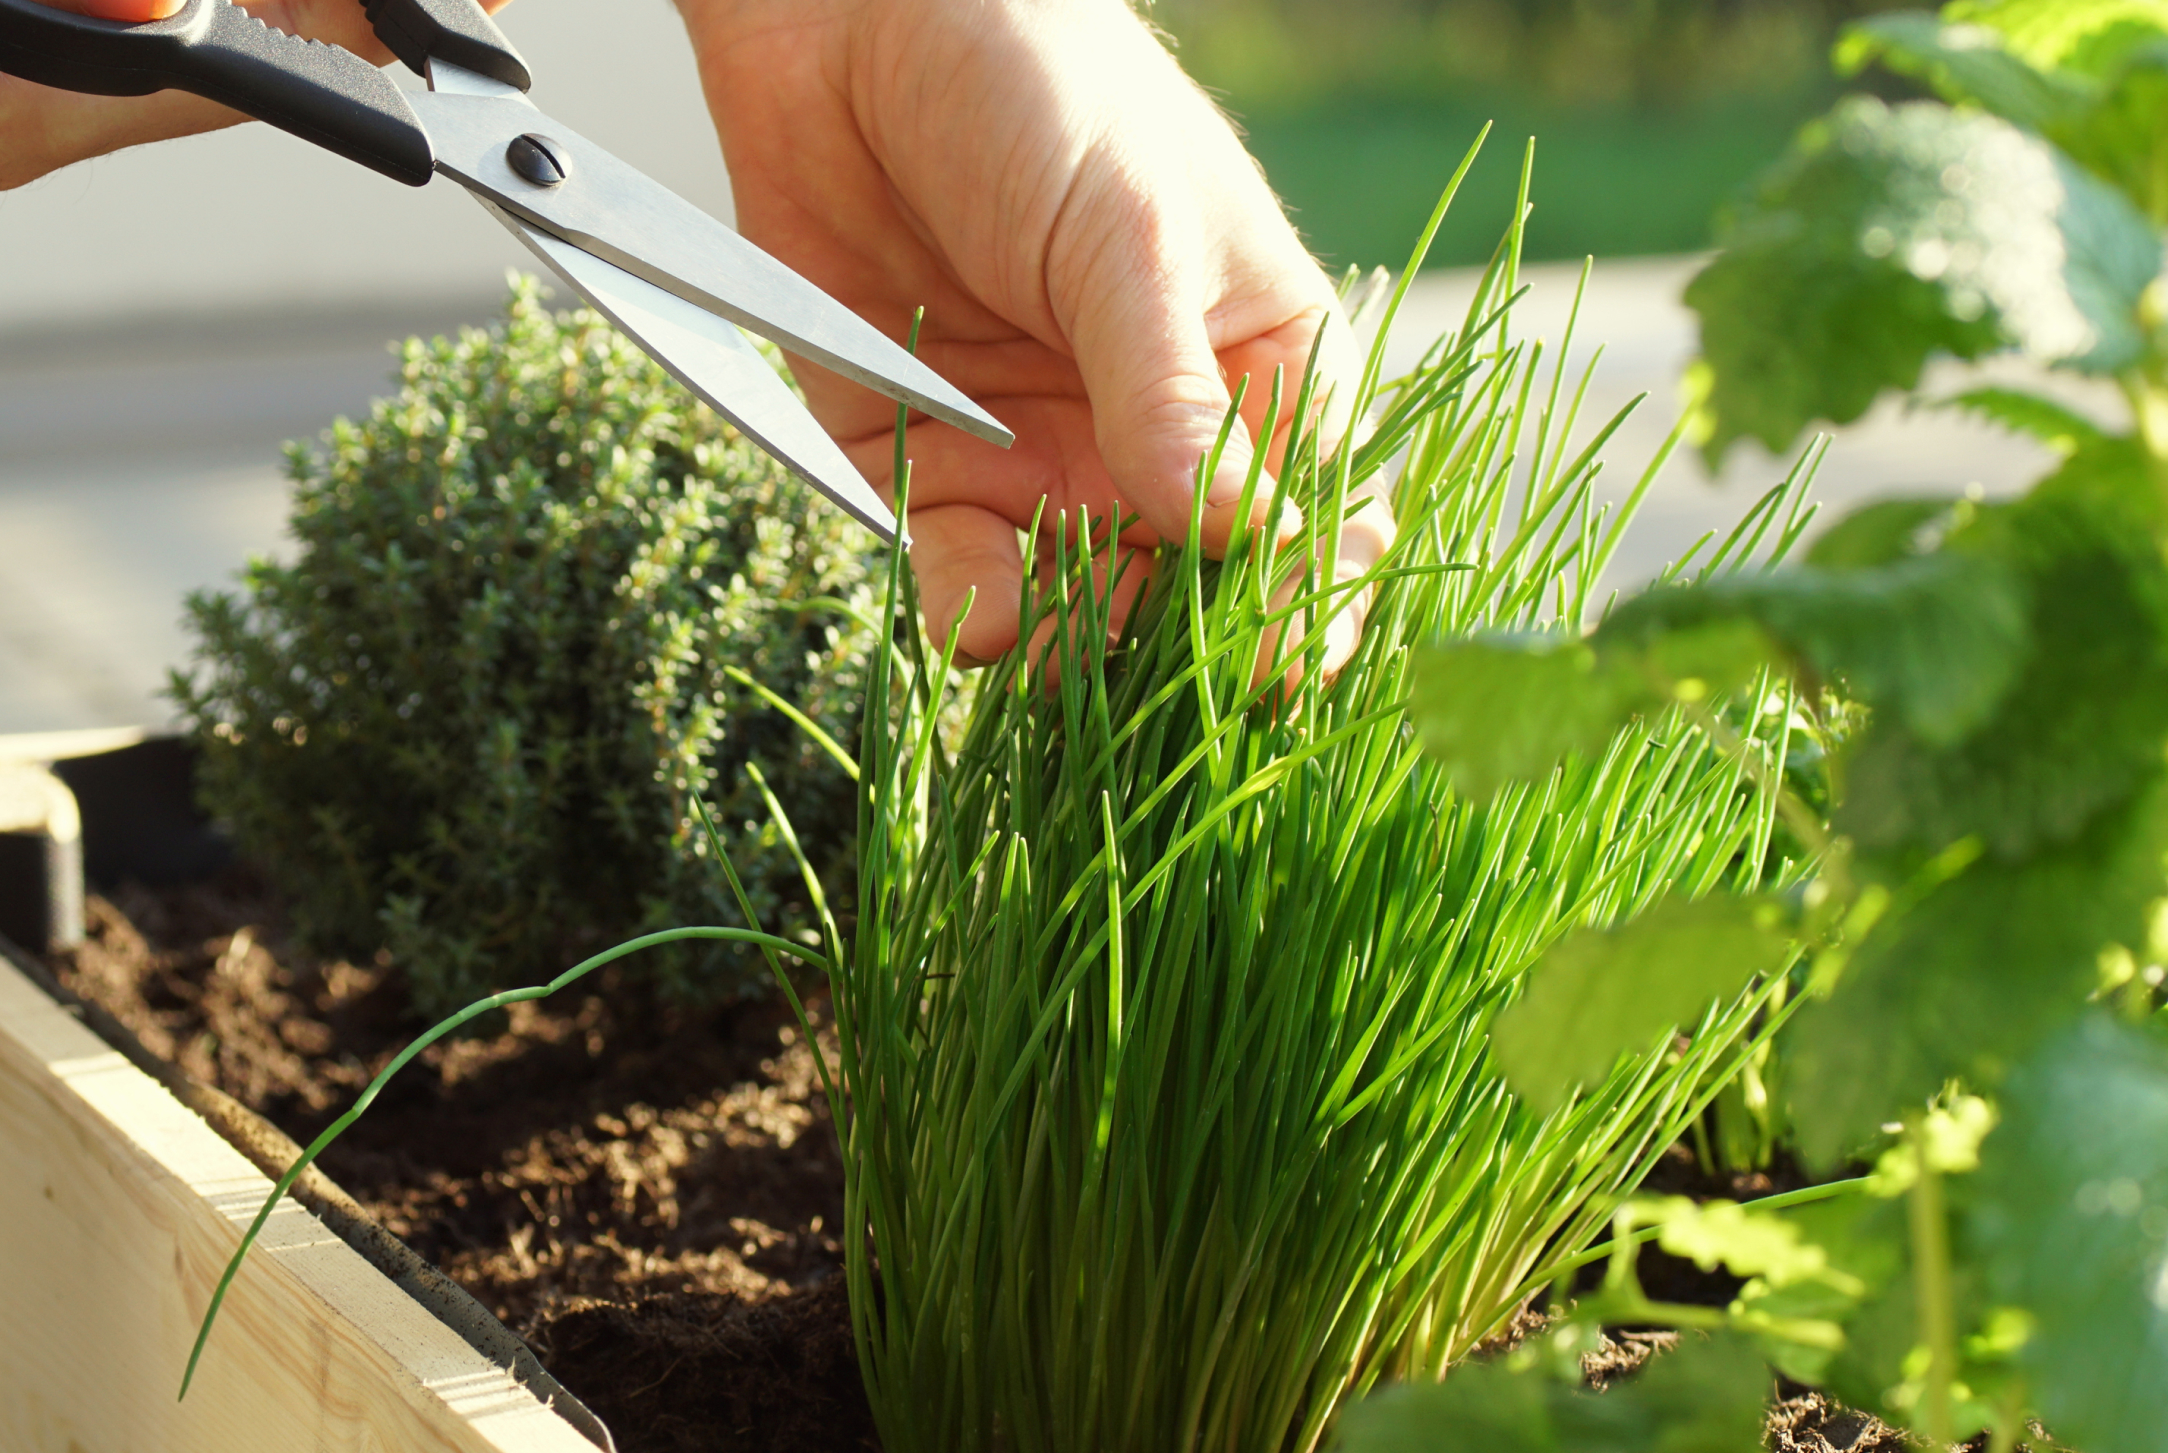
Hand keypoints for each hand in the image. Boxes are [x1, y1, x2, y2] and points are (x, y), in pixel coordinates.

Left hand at [674, 0, 1392, 675]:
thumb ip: (1169, 392)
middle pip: (1198, 594)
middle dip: (1184, 647)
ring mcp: (1042, 461)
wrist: (850, 28)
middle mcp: (1157, 437)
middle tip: (1161, 673)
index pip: (1317, 518)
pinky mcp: (921, 468)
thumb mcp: (1128, 235)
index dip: (1309, 597)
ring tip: (1061, 639)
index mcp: (1257, 366)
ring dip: (1077, 645)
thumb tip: (1238, 532)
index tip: (1288, 653)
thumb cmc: (1035, 88)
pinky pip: (956, 577)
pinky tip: (979, 615)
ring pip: (1081, 612)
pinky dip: (967, 611)